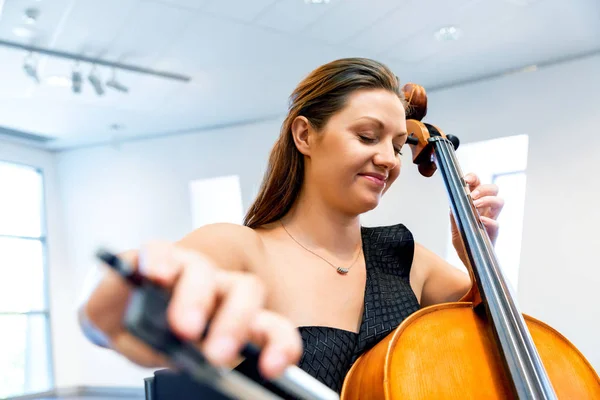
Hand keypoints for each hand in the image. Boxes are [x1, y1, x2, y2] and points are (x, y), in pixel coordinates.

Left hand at [80, 241, 301, 378]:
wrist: (145, 329)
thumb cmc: (131, 314)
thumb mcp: (105, 310)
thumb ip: (104, 296)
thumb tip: (122, 283)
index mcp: (164, 268)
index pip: (163, 251)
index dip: (162, 258)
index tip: (156, 275)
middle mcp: (199, 277)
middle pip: (206, 270)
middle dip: (197, 296)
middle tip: (185, 329)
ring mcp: (228, 299)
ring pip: (248, 290)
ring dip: (236, 320)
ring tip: (219, 355)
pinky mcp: (251, 327)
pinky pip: (276, 329)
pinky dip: (280, 345)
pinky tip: (272, 364)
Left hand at [451, 173, 503, 262]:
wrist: (469, 262)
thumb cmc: (464, 243)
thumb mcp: (455, 227)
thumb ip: (454, 215)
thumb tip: (453, 201)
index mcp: (476, 205)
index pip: (479, 184)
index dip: (474, 178)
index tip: (466, 180)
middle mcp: (486, 210)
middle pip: (494, 189)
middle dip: (483, 188)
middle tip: (472, 196)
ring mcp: (491, 221)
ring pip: (500, 201)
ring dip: (487, 200)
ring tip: (474, 206)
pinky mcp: (493, 234)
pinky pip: (496, 224)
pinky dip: (488, 221)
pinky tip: (479, 222)